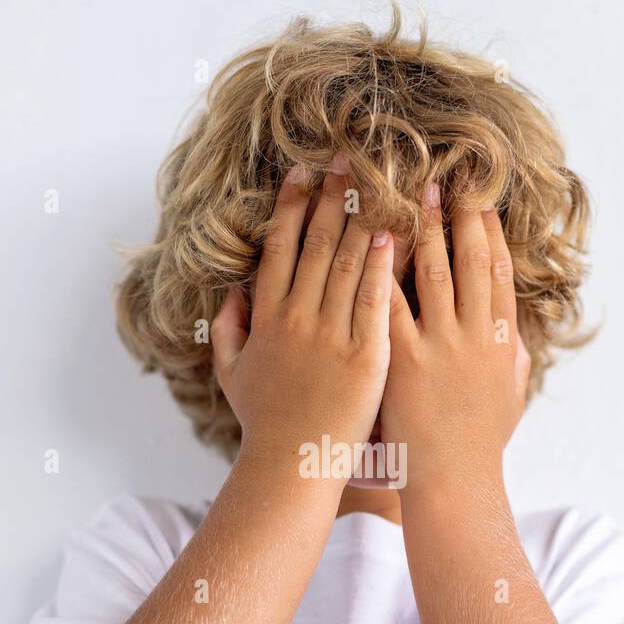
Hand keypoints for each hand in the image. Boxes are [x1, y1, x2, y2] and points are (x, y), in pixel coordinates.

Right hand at [210, 158, 393, 473]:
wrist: (292, 467)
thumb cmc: (264, 424)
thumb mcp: (231, 374)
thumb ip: (228, 329)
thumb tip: (231, 292)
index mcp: (266, 317)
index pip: (280, 246)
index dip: (293, 205)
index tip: (306, 172)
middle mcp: (296, 318)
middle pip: (317, 242)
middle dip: (333, 194)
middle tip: (349, 156)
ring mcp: (331, 336)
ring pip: (350, 262)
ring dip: (364, 216)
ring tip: (379, 180)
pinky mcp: (365, 357)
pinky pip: (376, 301)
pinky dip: (384, 265)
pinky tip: (395, 233)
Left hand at [380, 183, 529, 492]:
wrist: (453, 483)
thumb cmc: (477, 445)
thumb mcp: (509, 397)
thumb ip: (510, 358)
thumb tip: (513, 331)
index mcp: (501, 339)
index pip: (498, 270)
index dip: (489, 231)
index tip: (480, 199)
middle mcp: (475, 334)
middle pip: (468, 258)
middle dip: (456, 214)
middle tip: (443, 178)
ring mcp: (441, 345)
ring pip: (431, 270)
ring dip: (420, 226)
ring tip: (408, 192)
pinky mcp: (403, 361)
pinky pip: (388, 303)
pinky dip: (379, 268)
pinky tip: (368, 239)